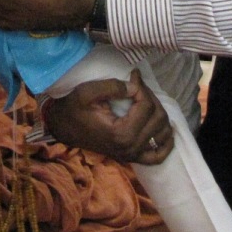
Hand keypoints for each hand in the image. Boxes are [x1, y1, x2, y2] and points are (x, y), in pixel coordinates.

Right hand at [46, 70, 173, 165]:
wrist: (64, 128)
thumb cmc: (74, 108)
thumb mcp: (88, 92)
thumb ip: (113, 87)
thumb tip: (135, 86)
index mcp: (121, 133)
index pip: (146, 106)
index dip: (142, 87)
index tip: (134, 75)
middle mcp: (130, 147)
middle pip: (158, 117)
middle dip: (151, 97)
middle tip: (138, 85)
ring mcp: (133, 155)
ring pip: (163, 132)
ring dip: (160, 113)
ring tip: (146, 99)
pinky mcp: (132, 157)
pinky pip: (158, 156)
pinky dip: (166, 144)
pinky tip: (166, 130)